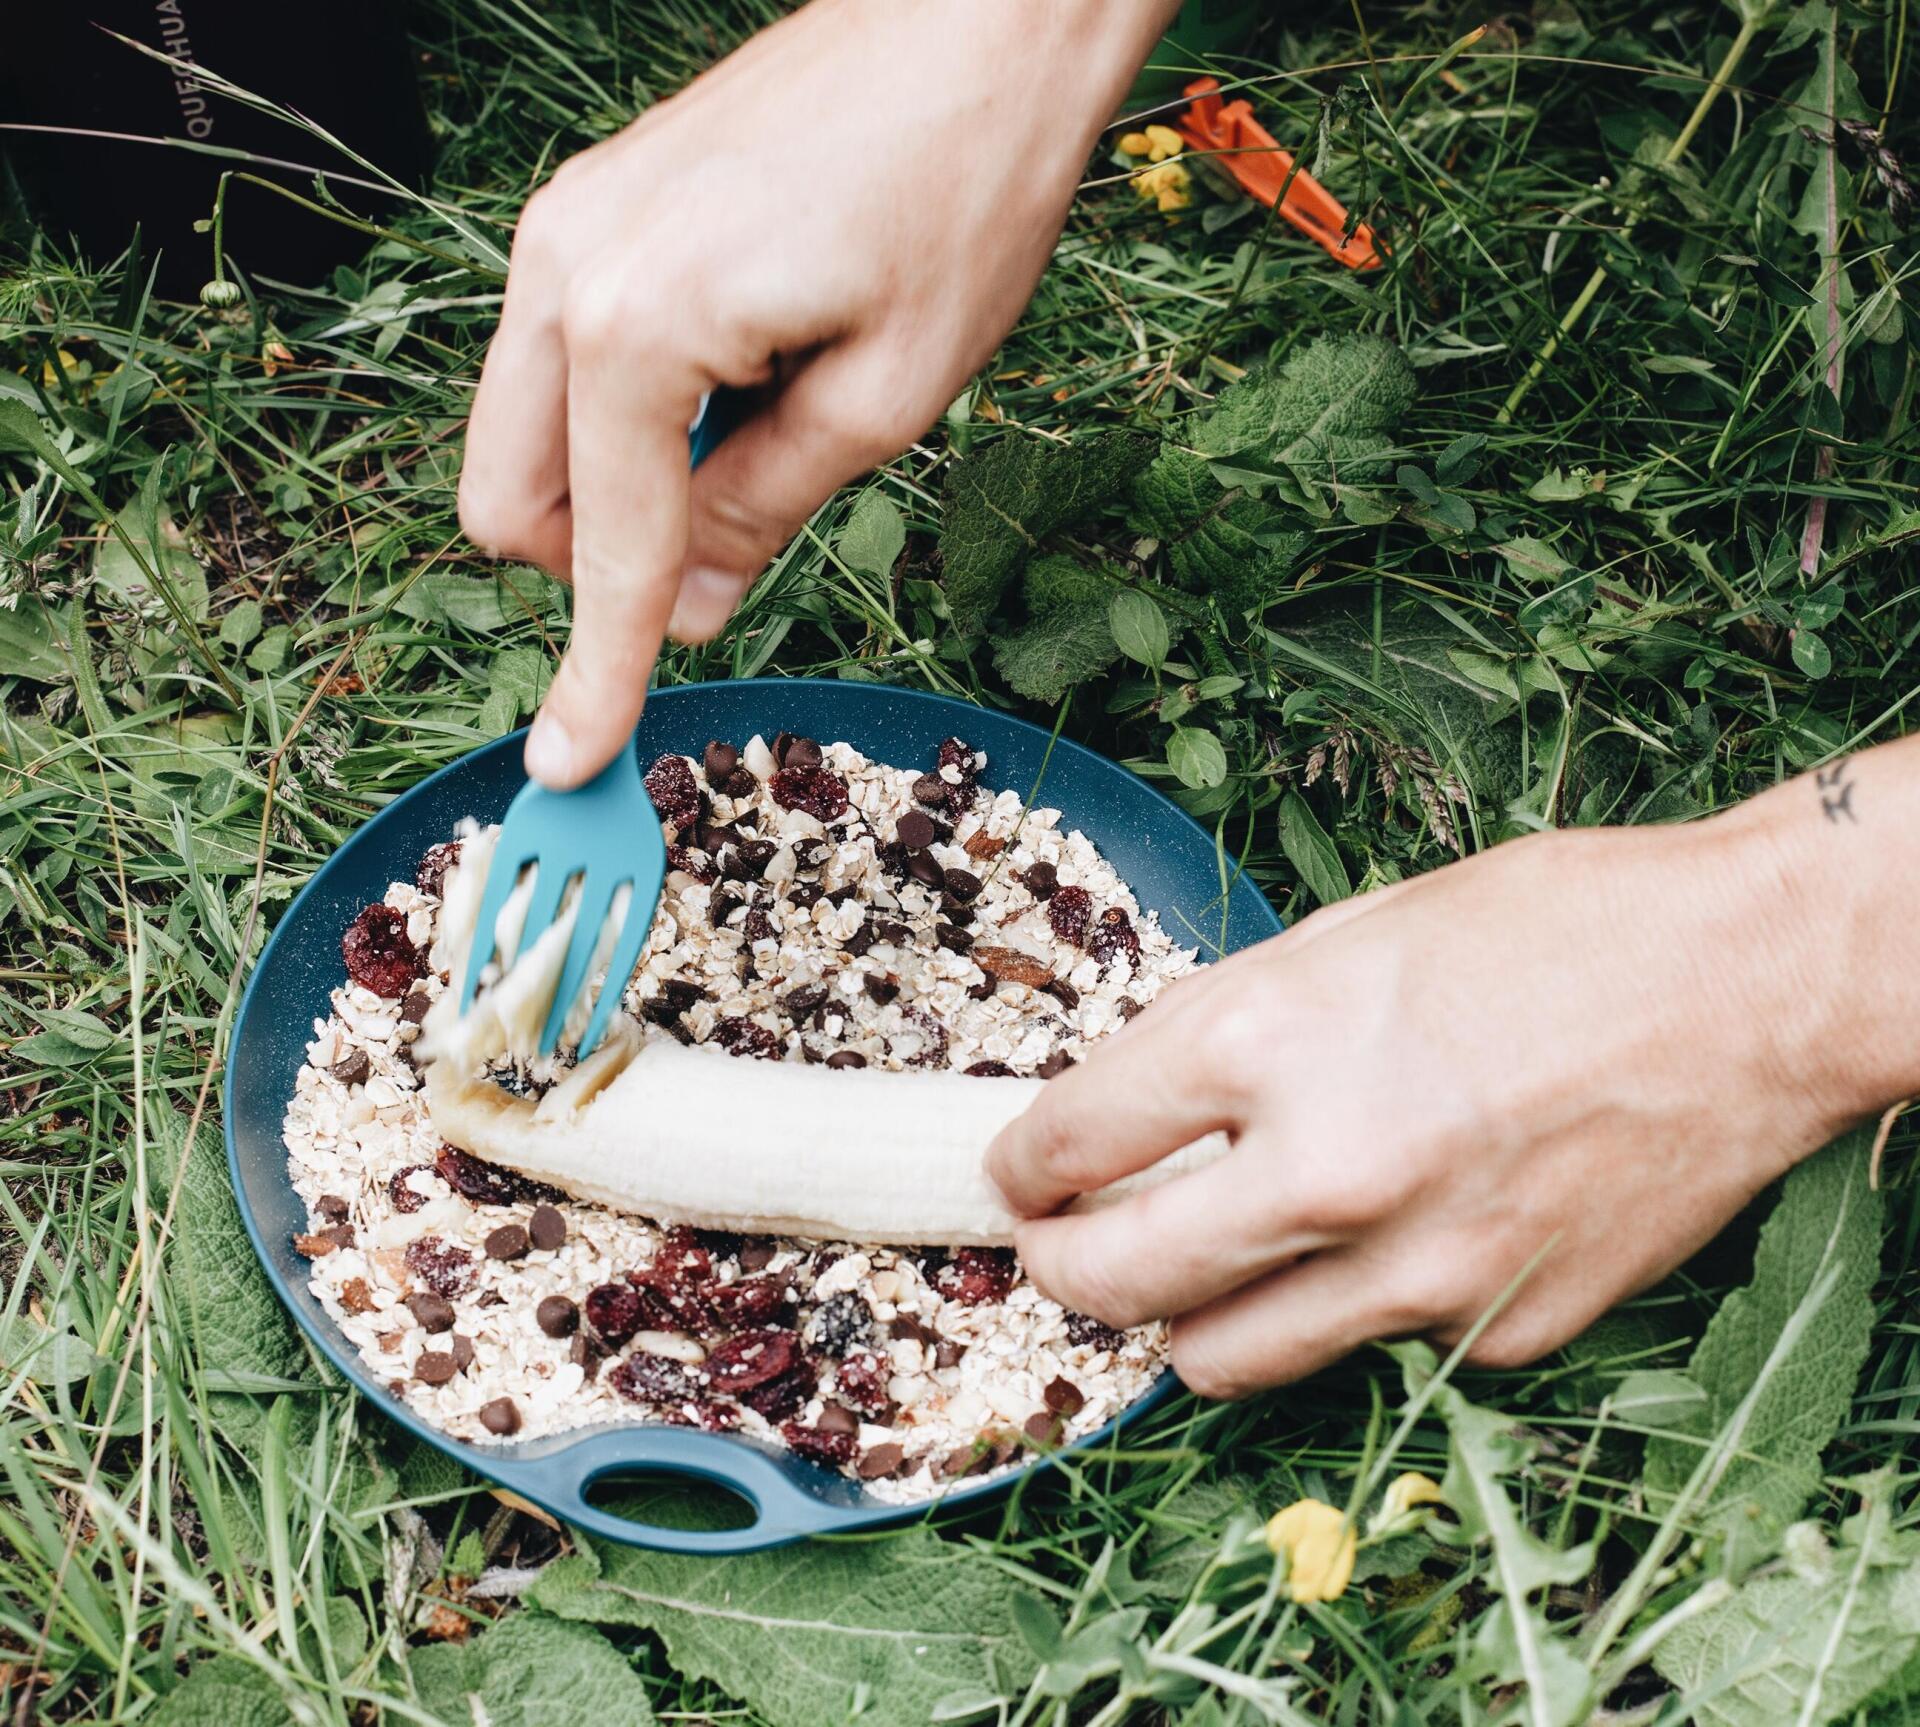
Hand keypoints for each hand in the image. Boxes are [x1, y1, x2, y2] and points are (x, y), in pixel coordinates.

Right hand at [459, 0, 1177, 787]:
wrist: (977, 14)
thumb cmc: (961, 186)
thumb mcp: (889, 395)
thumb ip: (763, 510)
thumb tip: (688, 607)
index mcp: (632, 325)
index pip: (606, 554)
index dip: (595, 673)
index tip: (567, 766)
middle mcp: (563, 269)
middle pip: (511, 503)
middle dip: (597, 569)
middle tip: (723, 557)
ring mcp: (566, 228)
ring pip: (524, 433)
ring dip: (612, 490)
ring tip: (758, 442)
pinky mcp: (594, 209)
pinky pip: (562, 361)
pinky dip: (625, 418)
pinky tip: (738, 382)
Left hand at [986, 762, 1917, 1397]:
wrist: (1753, 983)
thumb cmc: (1559, 924)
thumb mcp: (1352, 933)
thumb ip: (1235, 1028)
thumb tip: (1144, 1101)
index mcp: (1272, 1040)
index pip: (1075, 1141)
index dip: (1023, 1167)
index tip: (1016, 1175)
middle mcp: (1327, 1170)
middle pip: (1117, 1281)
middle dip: (1059, 1271)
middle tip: (1055, 1250)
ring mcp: (1419, 1271)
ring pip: (1221, 1357)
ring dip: (1181, 1318)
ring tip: (1191, 1268)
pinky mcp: (1499, 1331)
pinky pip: (1371, 1343)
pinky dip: (1345, 1305)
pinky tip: (1385, 1238)